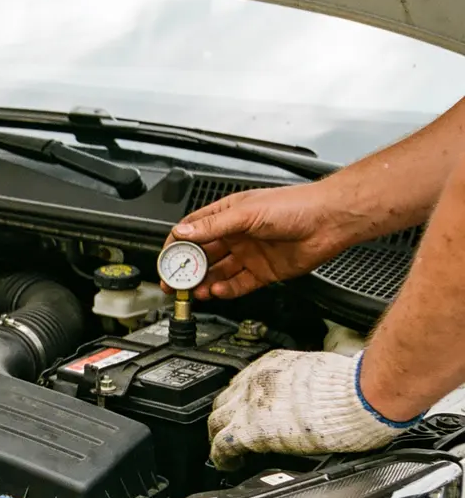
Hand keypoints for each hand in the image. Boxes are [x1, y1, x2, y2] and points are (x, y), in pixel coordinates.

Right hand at [163, 183, 353, 299]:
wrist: (329, 221)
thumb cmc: (294, 205)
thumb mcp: (246, 213)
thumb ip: (213, 226)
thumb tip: (183, 233)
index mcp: (227, 215)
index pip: (192, 231)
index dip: (177, 246)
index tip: (167, 260)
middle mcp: (235, 235)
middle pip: (202, 256)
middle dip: (186, 270)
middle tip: (175, 283)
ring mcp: (249, 254)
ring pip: (218, 273)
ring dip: (204, 283)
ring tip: (194, 292)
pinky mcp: (263, 272)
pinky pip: (238, 285)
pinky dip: (226, 290)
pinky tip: (218, 291)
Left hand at [209, 350, 421, 469]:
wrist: (359, 394)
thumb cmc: (354, 386)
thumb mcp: (321, 373)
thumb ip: (307, 383)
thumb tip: (314, 396)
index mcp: (274, 364)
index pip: (245, 381)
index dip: (241, 398)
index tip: (244, 409)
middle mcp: (255, 380)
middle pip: (225, 399)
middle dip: (225, 415)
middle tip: (229, 430)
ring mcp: (249, 404)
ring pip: (217, 420)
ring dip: (218, 436)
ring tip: (225, 451)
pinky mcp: (251, 429)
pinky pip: (223, 445)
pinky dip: (221, 456)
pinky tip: (227, 465)